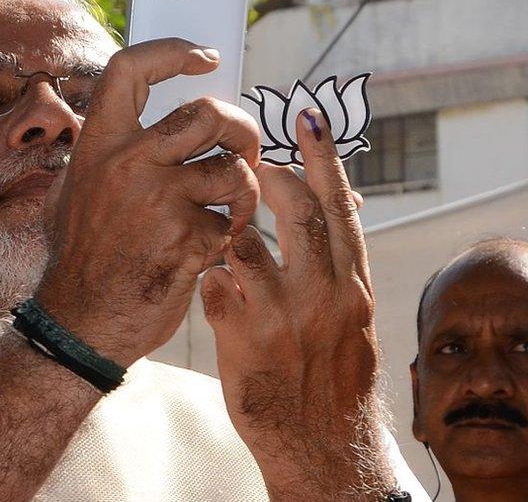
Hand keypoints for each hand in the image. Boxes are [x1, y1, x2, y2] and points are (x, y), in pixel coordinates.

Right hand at [36, 38, 260, 366]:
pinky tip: (210, 249)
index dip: (173, 52)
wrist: (82, 321)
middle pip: (208, 113)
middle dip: (240, 128)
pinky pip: (233, 222)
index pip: (131, 69)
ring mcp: (160, 202)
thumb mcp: (73, 192)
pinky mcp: (189, 240)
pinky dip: (230, 236)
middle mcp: (129, 164)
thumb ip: (106, 154)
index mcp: (99, 146)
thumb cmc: (81, 257)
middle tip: (243, 146)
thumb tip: (150, 123)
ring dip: (244, 190)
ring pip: (234, 171)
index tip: (205, 57)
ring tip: (232, 207)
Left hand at [202, 108, 394, 498]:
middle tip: (249, 161)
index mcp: (352, 282)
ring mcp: (282, 315)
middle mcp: (324, 293)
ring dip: (228, 225)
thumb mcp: (350, 318)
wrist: (322, 444)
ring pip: (246, 242)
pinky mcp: (243, 339)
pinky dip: (207, 275)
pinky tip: (206, 281)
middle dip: (270, 178)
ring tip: (220, 221)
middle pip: (298, 212)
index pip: (340, 207)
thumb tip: (325, 214)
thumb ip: (333, 267)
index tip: (306, 116)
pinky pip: (214, 286)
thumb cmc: (331, 374)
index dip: (323, 159)